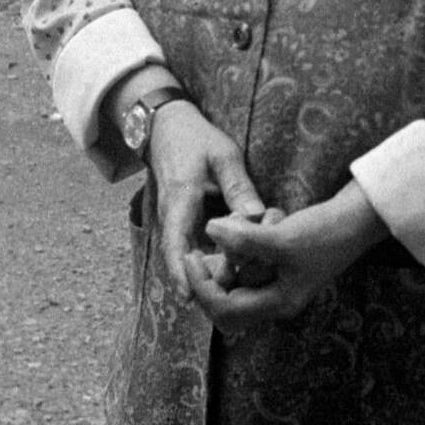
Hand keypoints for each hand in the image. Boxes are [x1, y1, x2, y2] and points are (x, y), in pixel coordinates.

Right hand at [148, 100, 269, 302]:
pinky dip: (213, 258)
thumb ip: (239, 187)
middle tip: (237, 290)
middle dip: (207, 278)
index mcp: (178, 201)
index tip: (192, 296)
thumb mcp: (223, 156)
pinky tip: (238, 264)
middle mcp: (171, 218)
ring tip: (242, 282)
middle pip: (184, 260)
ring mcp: (175, 222)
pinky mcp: (183, 223)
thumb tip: (256, 218)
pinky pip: (195, 248)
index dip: (182, 273)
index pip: (175, 245)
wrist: (168, 128)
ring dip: (212, 270)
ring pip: (190, 257)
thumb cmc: (196, 139)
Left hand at [187, 186, 387, 334]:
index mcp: (278, 303)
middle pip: (227, 301)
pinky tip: (268, 219)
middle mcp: (278, 298)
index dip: (202, 286)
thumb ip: (243, 239)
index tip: (191, 256)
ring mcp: (281, 281)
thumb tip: (207, 231)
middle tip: (205, 249)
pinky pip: (253, 260)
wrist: (362, 216)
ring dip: (235, 251)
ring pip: (239, 277)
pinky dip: (250, 241)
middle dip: (215, 274)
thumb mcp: (281, 236)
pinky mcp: (284, 263)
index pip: (224, 310)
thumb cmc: (327, 231)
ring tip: (250, 223)